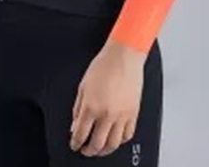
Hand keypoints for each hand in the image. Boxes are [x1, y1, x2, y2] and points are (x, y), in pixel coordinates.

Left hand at [70, 39, 146, 156]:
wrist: (123, 57)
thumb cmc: (103, 66)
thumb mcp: (83, 86)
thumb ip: (77, 108)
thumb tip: (75, 124)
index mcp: (91, 107)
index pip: (80, 134)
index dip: (76, 143)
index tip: (74, 145)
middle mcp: (107, 114)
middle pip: (97, 144)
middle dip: (89, 151)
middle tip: (85, 150)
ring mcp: (122, 116)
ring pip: (113, 144)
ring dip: (104, 150)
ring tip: (99, 149)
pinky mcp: (133, 114)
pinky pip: (127, 135)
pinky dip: (120, 141)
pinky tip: (115, 138)